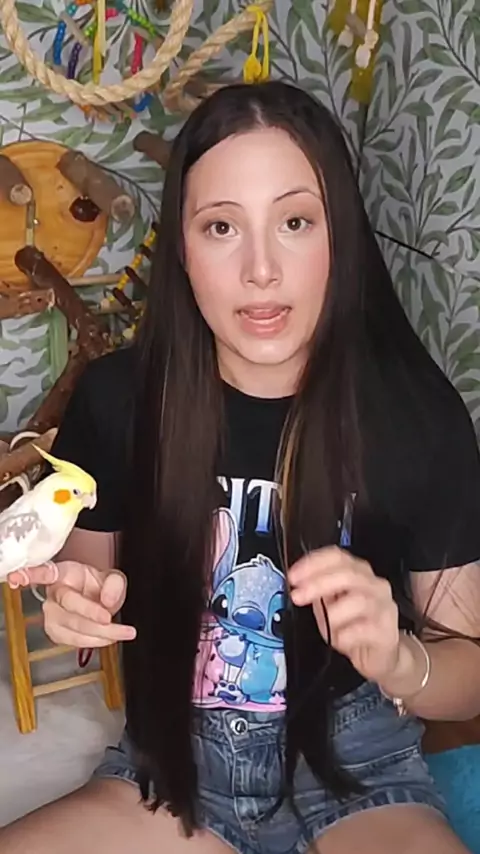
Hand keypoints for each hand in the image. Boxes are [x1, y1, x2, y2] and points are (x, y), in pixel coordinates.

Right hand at [7, 561, 136, 647]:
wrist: (97, 599)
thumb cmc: (99, 586)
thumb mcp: (113, 577)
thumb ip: (114, 584)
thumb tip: (108, 600)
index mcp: (64, 574)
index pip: (45, 572)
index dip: (31, 575)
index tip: (17, 578)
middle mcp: (53, 595)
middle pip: (68, 607)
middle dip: (91, 616)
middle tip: (110, 620)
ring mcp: (52, 616)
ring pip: (71, 628)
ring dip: (98, 634)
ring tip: (122, 632)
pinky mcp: (56, 633)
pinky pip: (74, 640)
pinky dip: (95, 641)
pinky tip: (110, 637)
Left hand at [289, 546, 399, 684]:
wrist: (379, 656)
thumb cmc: (354, 627)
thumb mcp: (330, 606)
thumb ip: (318, 592)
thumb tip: (299, 584)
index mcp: (359, 573)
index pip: (337, 556)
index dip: (313, 563)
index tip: (294, 576)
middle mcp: (374, 585)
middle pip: (348, 574)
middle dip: (319, 583)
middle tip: (298, 595)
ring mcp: (384, 606)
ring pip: (358, 600)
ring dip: (333, 613)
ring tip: (326, 626)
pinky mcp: (386, 630)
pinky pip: (363, 629)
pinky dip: (345, 636)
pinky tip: (340, 640)